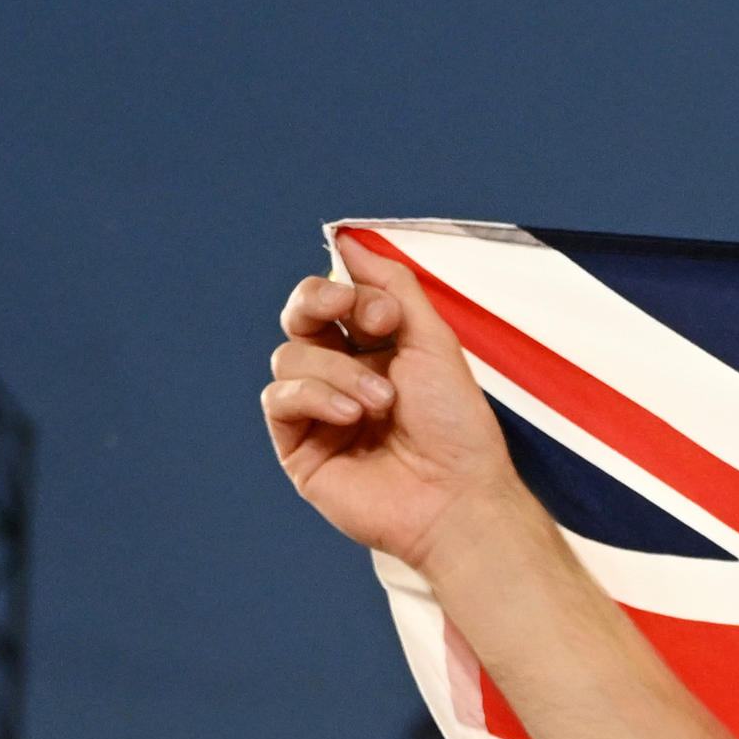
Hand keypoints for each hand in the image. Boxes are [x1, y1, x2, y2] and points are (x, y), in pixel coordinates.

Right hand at [263, 240, 532, 569]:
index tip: (387, 315)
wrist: (460, 498)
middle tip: (348, 311)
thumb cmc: (458, 430)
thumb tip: (348, 240)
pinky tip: (349, 415)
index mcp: (375, 351)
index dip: (350, 294)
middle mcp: (341, 377)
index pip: (335, 299)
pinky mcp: (298, 448)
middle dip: (317, 303)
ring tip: (380, 402)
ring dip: (337, 371)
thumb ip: (392, 286)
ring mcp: (317, 413)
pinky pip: (278, 399)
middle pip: (298, 317)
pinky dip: (312, 396)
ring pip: (289, 357)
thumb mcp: (433, 342)